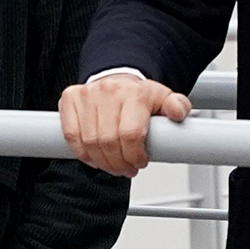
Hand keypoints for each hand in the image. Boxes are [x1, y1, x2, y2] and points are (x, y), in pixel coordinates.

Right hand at [58, 72, 189, 177]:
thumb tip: (179, 113)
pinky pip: (72, 135)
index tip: (140, 162)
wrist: (117, 79)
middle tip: (127, 169)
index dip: (135, 155)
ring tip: (113, 166)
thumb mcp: (164, 100)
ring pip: (90, 142)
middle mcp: (109, 91)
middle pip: (109, 141)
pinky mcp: (70, 98)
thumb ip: (178, 106)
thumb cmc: (139, 96)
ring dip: (102, 162)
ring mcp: (87, 94)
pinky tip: (94, 159)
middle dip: (119, 163)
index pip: (130, 134)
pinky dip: (82, 153)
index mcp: (134, 93)